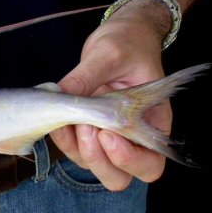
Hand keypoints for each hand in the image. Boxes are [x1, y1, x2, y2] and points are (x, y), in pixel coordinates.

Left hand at [52, 0, 171, 190]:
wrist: (119, 36)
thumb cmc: (127, 42)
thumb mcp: (110, 54)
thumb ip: (87, 76)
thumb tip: (61, 95)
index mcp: (153, 124)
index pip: (150, 164)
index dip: (129, 160)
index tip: (107, 133)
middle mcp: (132, 138)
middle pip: (119, 177)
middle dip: (99, 161)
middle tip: (87, 129)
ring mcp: (106, 138)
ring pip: (92, 165)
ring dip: (77, 149)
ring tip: (72, 117)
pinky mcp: (86, 132)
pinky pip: (73, 148)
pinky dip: (63, 139)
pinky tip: (58, 119)